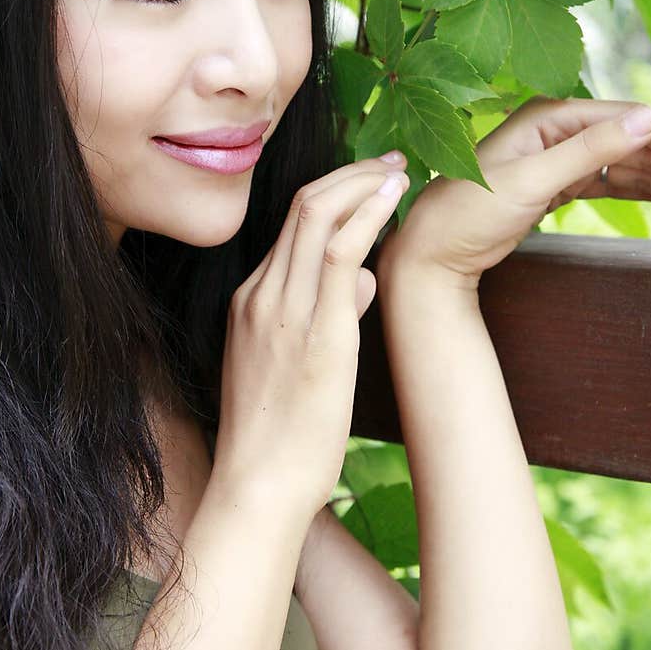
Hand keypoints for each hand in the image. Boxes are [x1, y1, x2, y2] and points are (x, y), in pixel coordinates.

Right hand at [215, 156, 410, 520]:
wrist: (257, 488)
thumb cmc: (278, 441)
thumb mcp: (294, 369)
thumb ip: (328, 315)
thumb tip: (364, 281)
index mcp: (249, 302)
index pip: (289, 227)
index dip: (334, 194)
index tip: (368, 181)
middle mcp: (260, 295)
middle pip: (302, 206)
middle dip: (351, 174)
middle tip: (391, 161)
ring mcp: (283, 311)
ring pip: (317, 215)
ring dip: (364, 183)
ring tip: (401, 171)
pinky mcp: (316, 332)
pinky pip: (339, 252)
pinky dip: (367, 213)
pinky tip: (393, 198)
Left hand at [376, 96, 650, 286]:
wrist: (432, 250)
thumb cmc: (468, 212)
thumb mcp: (531, 180)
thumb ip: (589, 149)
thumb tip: (646, 118)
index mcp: (550, 114)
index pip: (628, 118)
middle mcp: (557, 127)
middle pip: (633, 138)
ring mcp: (558, 155)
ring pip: (627, 160)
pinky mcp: (558, 183)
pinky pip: (611, 179)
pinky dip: (642, 187)